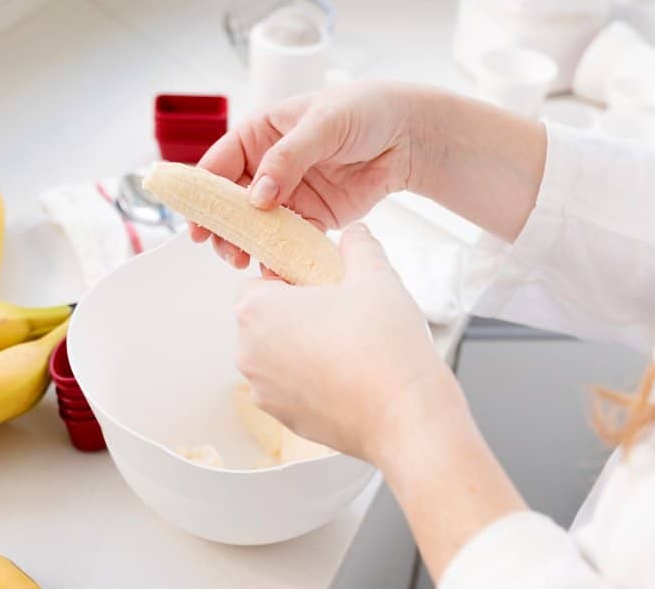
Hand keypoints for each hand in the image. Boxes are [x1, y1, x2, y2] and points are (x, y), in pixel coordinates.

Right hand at [194, 80, 425, 267]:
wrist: (409, 136)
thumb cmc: (364, 111)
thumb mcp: (323, 124)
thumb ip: (288, 158)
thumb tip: (257, 196)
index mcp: (259, 134)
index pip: (219, 164)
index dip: (202, 192)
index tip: (196, 221)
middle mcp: (266, 165)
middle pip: (231, 201)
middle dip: (223, 227)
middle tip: (224, 250)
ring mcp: (288, 193)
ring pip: (255, 225)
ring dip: (246, 244)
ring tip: (244, 261)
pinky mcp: (312, 216)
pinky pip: (288, 239)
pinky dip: (279, 254)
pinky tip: (274, 267)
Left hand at [233, 223, 463, 460]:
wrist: (406, 415)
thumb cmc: (384, 346)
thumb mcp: (375, 275)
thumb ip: (358, 246)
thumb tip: (354, 236)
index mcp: (256, 310)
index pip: (259, 281)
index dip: (292, 279)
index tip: (322, 285)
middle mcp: (248, 353)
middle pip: (265, 320)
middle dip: (297, 313)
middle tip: (341, 313)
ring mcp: (263, 391)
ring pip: (278, 355)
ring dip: (303, 347)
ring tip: (349, 345)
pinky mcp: (284, 419)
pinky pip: (291, 387)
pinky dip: (311, 379)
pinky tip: (349, 374)